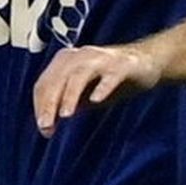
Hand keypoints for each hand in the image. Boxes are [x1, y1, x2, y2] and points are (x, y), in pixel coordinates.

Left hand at [32, 44, 161, 137]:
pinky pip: (110, 76)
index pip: (44, 83)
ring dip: (70, 94)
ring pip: (79, 75)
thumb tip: (46, 128)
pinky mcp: (122, 65)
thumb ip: (65, 105)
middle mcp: (81, 56)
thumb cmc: (108, 78)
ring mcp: (102, 59)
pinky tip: (96, 99)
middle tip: (46, 126)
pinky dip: (102, 87)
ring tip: (65, 114)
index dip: (40, 106)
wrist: (145, 63)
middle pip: (58, 78)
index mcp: (66, 61)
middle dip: (50, 102)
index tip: (44, 128)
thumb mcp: (83, 93)